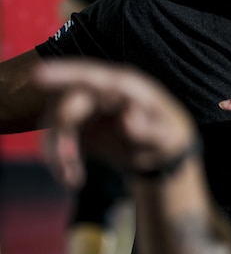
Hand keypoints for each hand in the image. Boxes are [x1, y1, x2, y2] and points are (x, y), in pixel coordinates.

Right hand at [33, 58, 196, 177]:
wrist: (159, 150)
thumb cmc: (168, 136)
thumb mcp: (168, 138)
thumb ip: (150, 130)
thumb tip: (128, 120)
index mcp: (127, 87)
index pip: (94, 77)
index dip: (66, 73)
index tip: (39, 75)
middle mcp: (102, 91)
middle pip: (67, 103)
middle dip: (61, 132)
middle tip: (67, 163)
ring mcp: (87, 106)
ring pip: (54, 121)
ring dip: (56, 151)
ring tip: (71, 180)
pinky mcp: (76, 124)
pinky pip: (55, 138)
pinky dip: (58, 159)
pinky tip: (71, 178)